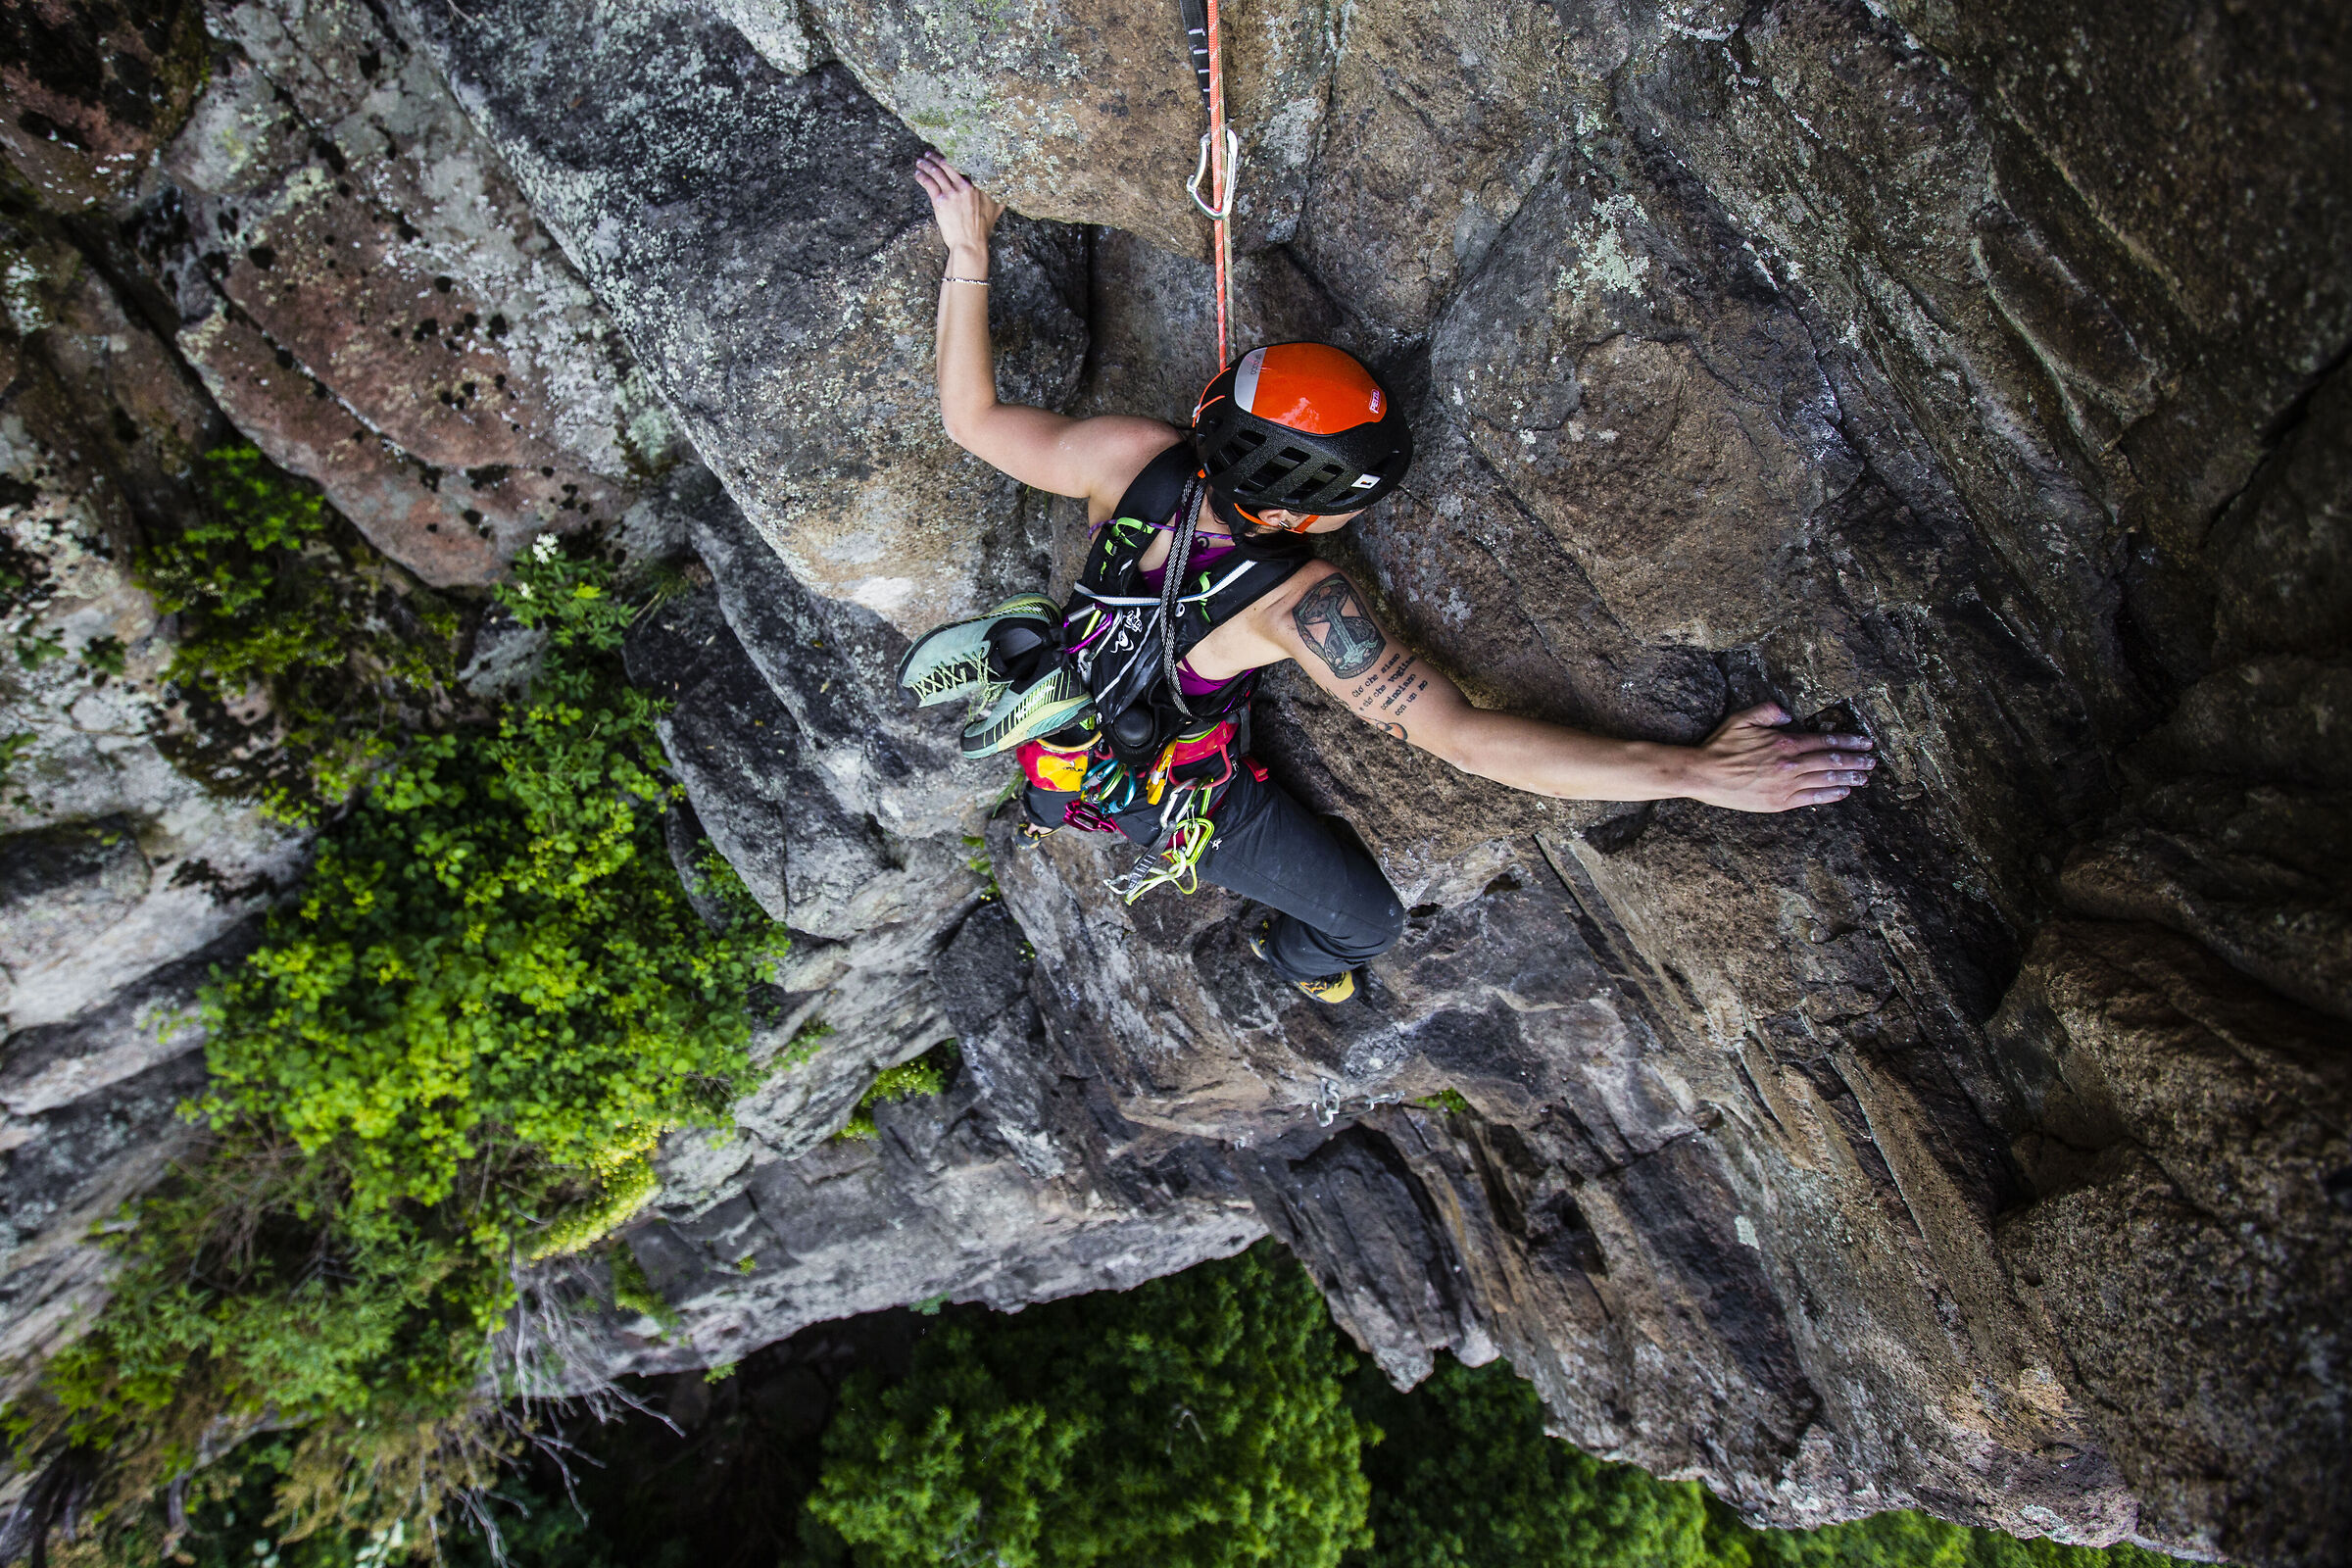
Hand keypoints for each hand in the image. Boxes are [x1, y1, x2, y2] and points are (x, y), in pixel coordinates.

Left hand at [914, 151, 1002, 269]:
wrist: (970, 244)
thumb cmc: (982, 229)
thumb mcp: (996, 209)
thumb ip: (1000, 196)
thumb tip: (1007, 189)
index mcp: (978, 185)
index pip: (964, 165)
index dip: (954, 157)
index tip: (948, 153)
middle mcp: (966, 186)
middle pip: (948, 165)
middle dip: (936, 157)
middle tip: (929, 153)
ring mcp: (953, 193)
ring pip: (937, 172)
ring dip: (927, 165)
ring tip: (920, 161)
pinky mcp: (941, 201)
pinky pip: (929, 184)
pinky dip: (922, 177)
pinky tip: (918, 173)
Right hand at [1687, 703, 1875, 812]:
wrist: (1704, 775)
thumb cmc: (1721, 746)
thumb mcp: (1742, 719)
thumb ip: (1767, 711)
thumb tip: (1787, 714)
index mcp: (1785, 743)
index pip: (1825, 741)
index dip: (1848, 741)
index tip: (1864, 742)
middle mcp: (1791, 765)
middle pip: (1832, 762)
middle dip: (1856, 760)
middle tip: (1872, 760)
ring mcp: (1787, 785)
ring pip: (1826, 780)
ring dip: (1849, 777)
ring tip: (1865, 776)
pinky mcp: (1780, 802)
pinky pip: (1812, 798)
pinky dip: (1831, 794)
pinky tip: (1843, 791)